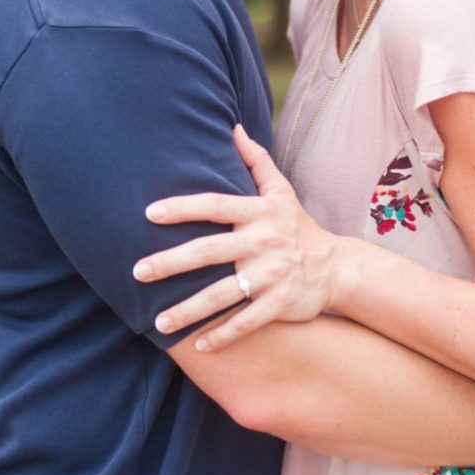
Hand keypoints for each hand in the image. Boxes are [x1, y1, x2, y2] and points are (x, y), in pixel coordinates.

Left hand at [133, 125, 341, 348]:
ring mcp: (272, 275)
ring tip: (157, 323)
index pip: (214, 206)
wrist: (336, 266)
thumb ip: (255, 161)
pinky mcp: (281, 304)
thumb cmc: (297, 227)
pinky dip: (222, 336)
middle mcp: (263, 242)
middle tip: (137, 272)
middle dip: (171, 263)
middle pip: (209, 251)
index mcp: (258, 213)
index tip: (149, 214)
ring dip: (188, 311)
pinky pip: (246, 322)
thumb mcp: (281, 192)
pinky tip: (198, 347)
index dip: (182, 208)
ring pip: (223, 294)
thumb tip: (233, 127)